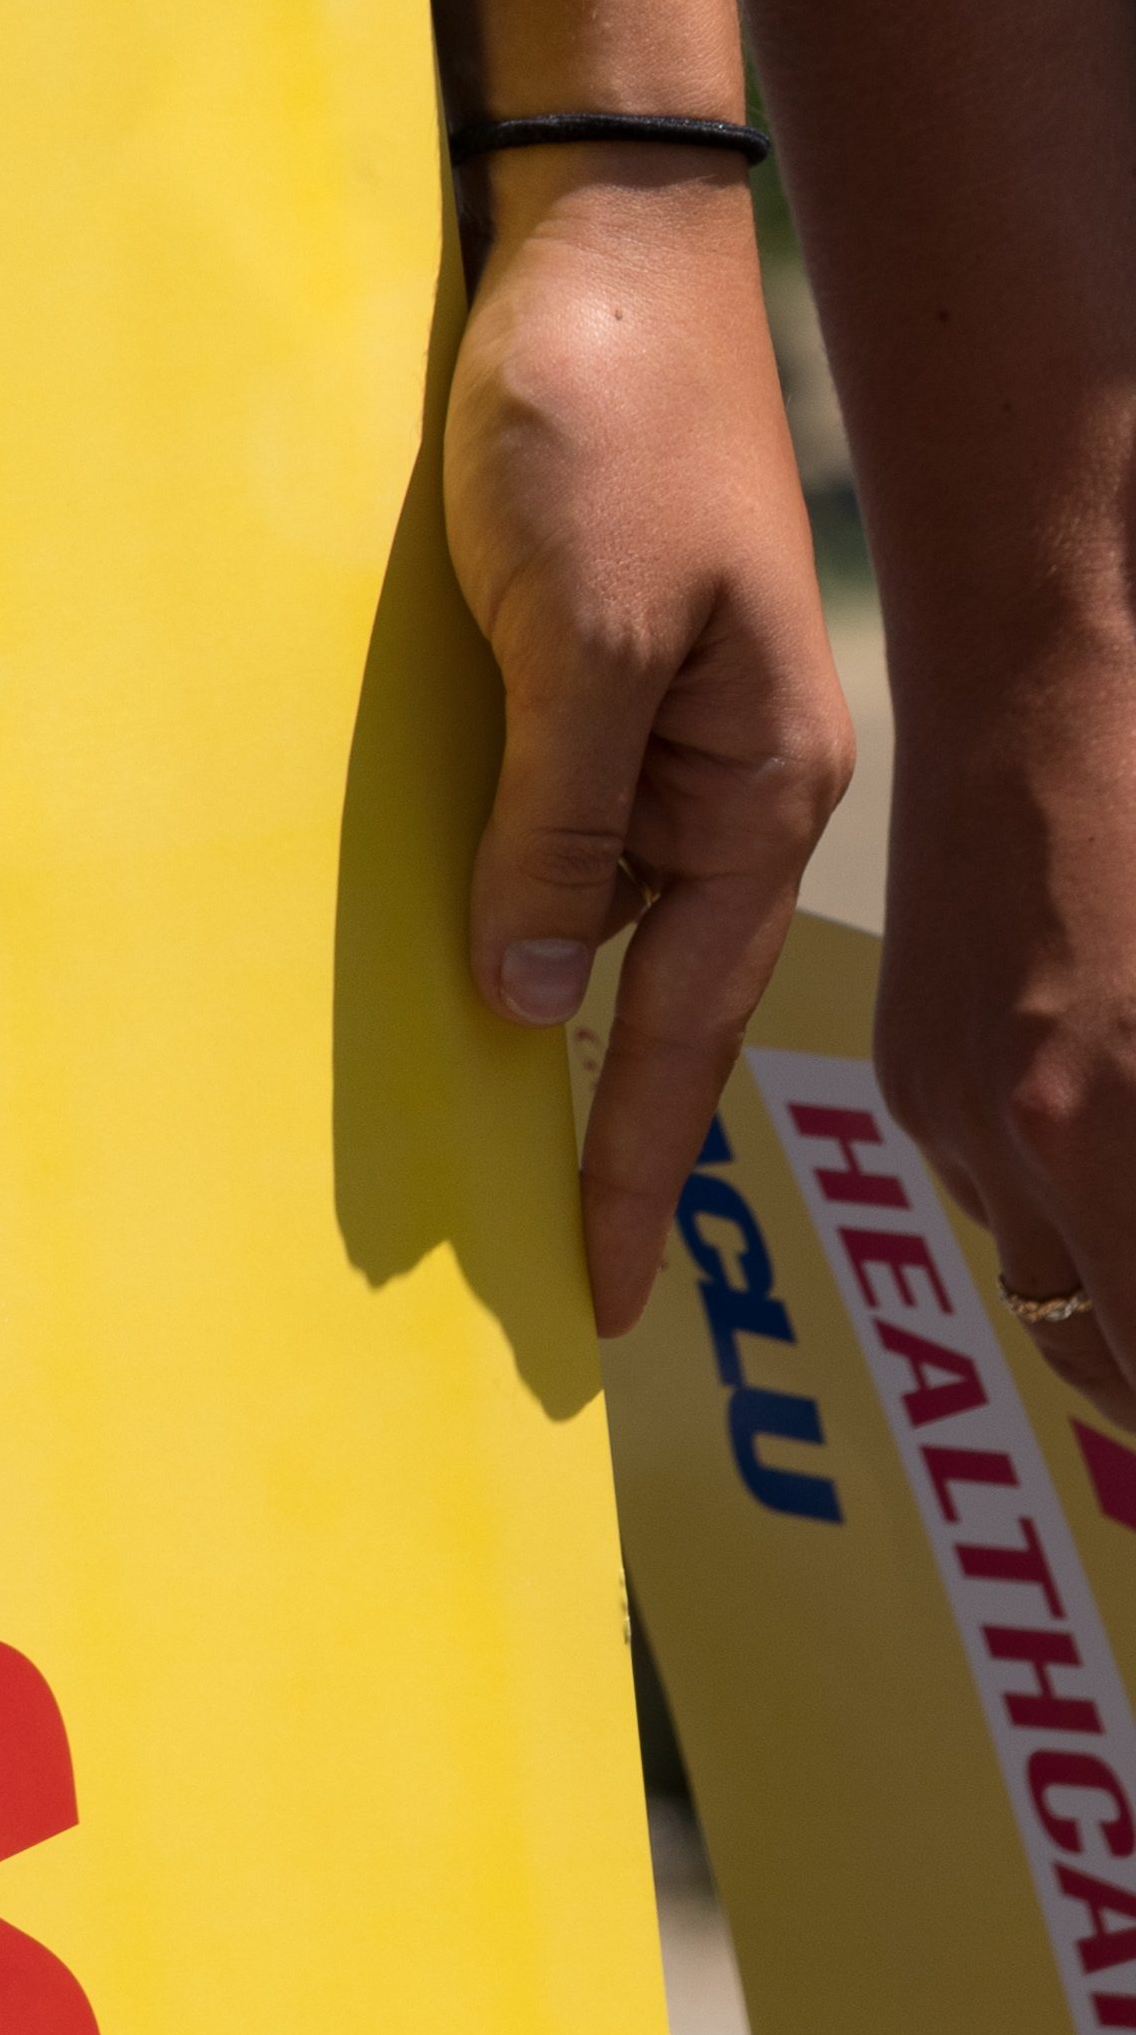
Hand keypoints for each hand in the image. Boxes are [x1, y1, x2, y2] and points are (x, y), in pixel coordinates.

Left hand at [444, 150, 853, 1329]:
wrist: (591, 244)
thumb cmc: (605, 426)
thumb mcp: (585, 642)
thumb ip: (560, 827)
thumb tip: (532, 1000)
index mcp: (753, 791)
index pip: (682, 1029)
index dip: (633, 1165)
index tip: (597, 1296)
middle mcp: (718, 787)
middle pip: (655, 1003)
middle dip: (606, 1141)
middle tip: (553, 1283)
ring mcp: (654, 739)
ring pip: (594, 928)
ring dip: (545, 1036)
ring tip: (490, 1174)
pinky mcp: (581, 688)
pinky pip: (547, 843)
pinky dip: (509, 922)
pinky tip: (464, 985)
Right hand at [872, 660, 1135, 1426]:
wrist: (1040, 678)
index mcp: (1102, 1120)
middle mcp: (1013, 1140)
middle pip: (1103, 1357)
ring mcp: (950, 1108)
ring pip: (1047, 1280)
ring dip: (1119, 1309)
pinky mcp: (917, 1069)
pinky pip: (997, 1194)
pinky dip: (1067, 1213)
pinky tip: (1110, 1161)